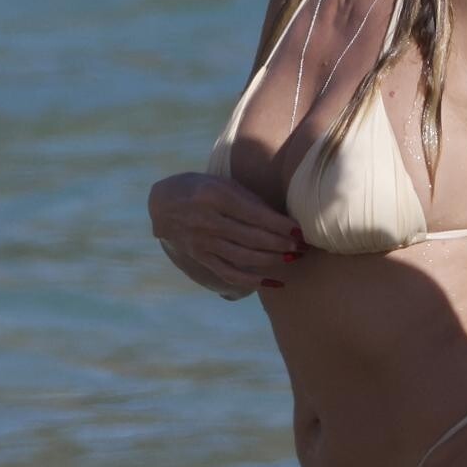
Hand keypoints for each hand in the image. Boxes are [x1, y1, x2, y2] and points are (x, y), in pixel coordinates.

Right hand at [148, 173, 307, 293]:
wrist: (163, 203)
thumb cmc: (203, 188)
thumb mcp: (224, 184)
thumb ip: (251, 201)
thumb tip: (285, 222)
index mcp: (215, 196)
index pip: (255, 215)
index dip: (280, 226)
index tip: (300, 231)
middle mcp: (207, 221)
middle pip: (252, 238)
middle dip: (281, 245)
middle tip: (303, 247)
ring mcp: (202, 242)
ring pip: (244, 257)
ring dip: (272, 260)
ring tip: (293, 258)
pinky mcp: (200, 258)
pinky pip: (229, 274)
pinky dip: (253, 282)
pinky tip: (273, 282)